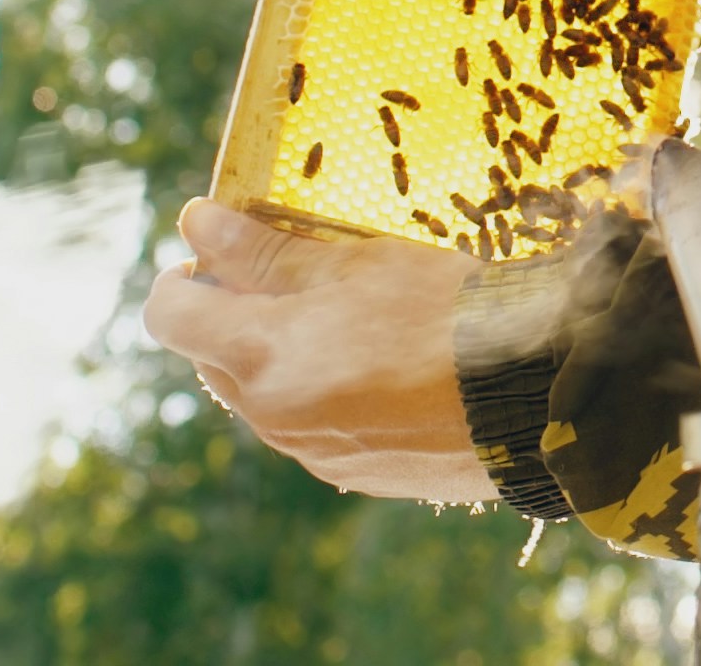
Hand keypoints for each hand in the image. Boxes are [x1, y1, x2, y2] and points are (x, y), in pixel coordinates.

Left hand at [142, 198, 492, 502]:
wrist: (531, 399)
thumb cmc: (445, 311)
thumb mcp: (356, 262)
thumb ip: (267, 251)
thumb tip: (197, 224)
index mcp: (260, 357)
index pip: (169, 317)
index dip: (183, 279)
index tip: (220, 253)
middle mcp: (272, 416)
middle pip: (213, 359)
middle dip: (236, 317)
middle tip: (297, 278)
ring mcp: (313, 453)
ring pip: (265, 397)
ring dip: (284, 357)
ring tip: (354, 323)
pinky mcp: (355, 475)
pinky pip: (313, 429)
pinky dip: (326, 394)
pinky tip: (386, 368)